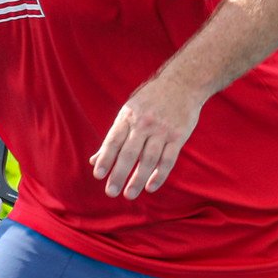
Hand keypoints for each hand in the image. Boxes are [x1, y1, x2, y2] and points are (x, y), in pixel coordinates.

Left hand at [91, 76, 204, 198]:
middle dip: (119, 174)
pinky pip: (168, 159)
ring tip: (129, 194)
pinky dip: (159, 175)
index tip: (98, 175)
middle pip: (129, 153)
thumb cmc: (150, 100)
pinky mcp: (179, 136)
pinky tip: (150, 187)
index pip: (113, 140)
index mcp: (128, 116)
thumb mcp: (129, 111)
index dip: (105, 158)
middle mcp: (144, 123)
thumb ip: (114, 137)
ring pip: (148, 159)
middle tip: (111, 192)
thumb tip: (94, 161)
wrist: (183, 83)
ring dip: (138, 179)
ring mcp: (162, 130)